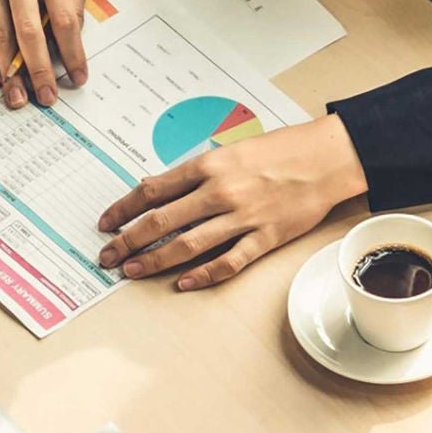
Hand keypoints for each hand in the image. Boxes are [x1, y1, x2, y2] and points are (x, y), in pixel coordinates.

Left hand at [95, 116, 367, 288]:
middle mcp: (219, 191)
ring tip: (132, 271)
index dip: (123, 208)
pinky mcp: (264, 238)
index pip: (152, 190)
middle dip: (128, 240)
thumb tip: (159, 188)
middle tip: (107, 255)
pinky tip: (182, 283)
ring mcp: (242, 217)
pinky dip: (203, 275)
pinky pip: (228, 262)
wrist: (325, 159)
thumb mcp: (229, 149)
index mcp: (208, 165)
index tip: (106, 222)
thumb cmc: (279, 150)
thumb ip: (195, 171)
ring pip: (188, 244)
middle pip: (161, 221)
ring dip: (155, 260)